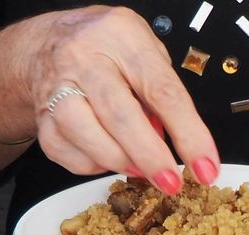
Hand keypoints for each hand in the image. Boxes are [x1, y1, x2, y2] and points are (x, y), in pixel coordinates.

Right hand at [0, 6, 219, 193]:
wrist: (48, 44)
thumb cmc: (107, 50)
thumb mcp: (144, 52)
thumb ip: (162, 93)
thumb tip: (176, 143)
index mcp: (121, 37)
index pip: (162, 90)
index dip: (188, 133)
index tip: (206, 166)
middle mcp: (84, 57)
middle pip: (120, 115)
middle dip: (151, 157)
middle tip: (172, 182)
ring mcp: (57, 87)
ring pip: (86, 135)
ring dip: (119, 161)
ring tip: (138, 167)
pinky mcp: (42, 116)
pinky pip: (66, 152)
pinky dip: (92, 164)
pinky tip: (106, 156)